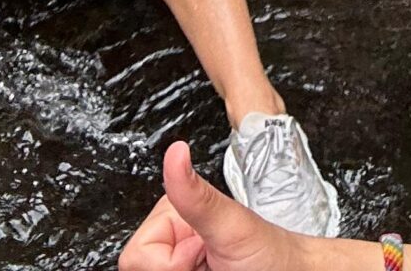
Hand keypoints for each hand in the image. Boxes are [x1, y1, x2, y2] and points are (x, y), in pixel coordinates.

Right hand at [120, 141, 306, 270]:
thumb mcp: (231, 225)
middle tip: (209, 266)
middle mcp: (175, 242)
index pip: (137, 254)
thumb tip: (176, 151)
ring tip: (213, 270)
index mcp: (174, 217)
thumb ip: (197, 195)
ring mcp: (183, 265)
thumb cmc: (273, 255)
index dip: (167, 263)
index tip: (195, 258)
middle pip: (145, 268)